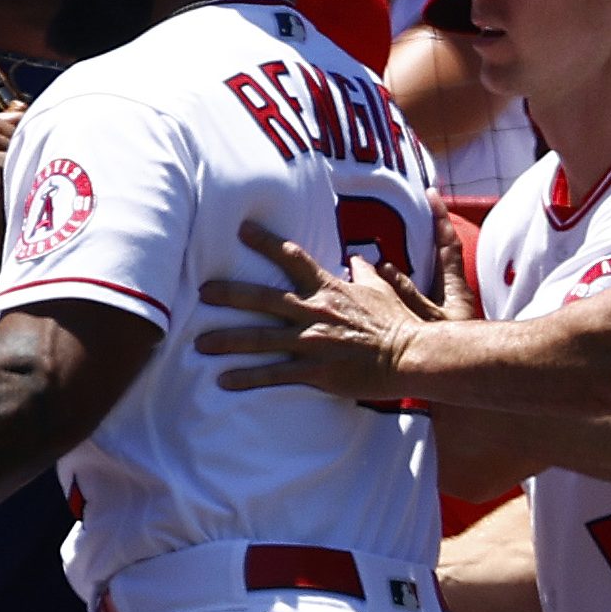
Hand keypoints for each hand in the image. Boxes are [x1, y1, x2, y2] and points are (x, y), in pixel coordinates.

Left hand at [195, 214, 432, 394]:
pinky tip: (223, 382)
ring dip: (227, 340)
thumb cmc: (397, 323)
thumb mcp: (381, 292)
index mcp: (328, 289)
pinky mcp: (314, 371)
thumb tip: (359, 259)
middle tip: (201, 291)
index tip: (242, 229)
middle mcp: (314, 311)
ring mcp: (312, 342)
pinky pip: (273, 375)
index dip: (266, 242)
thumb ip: (365, 274)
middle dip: (229, 294)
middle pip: (263, 298)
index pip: (293, 258)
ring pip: (260, 339)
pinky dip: (247, 378)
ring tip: (199, 343)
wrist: (411, 356)